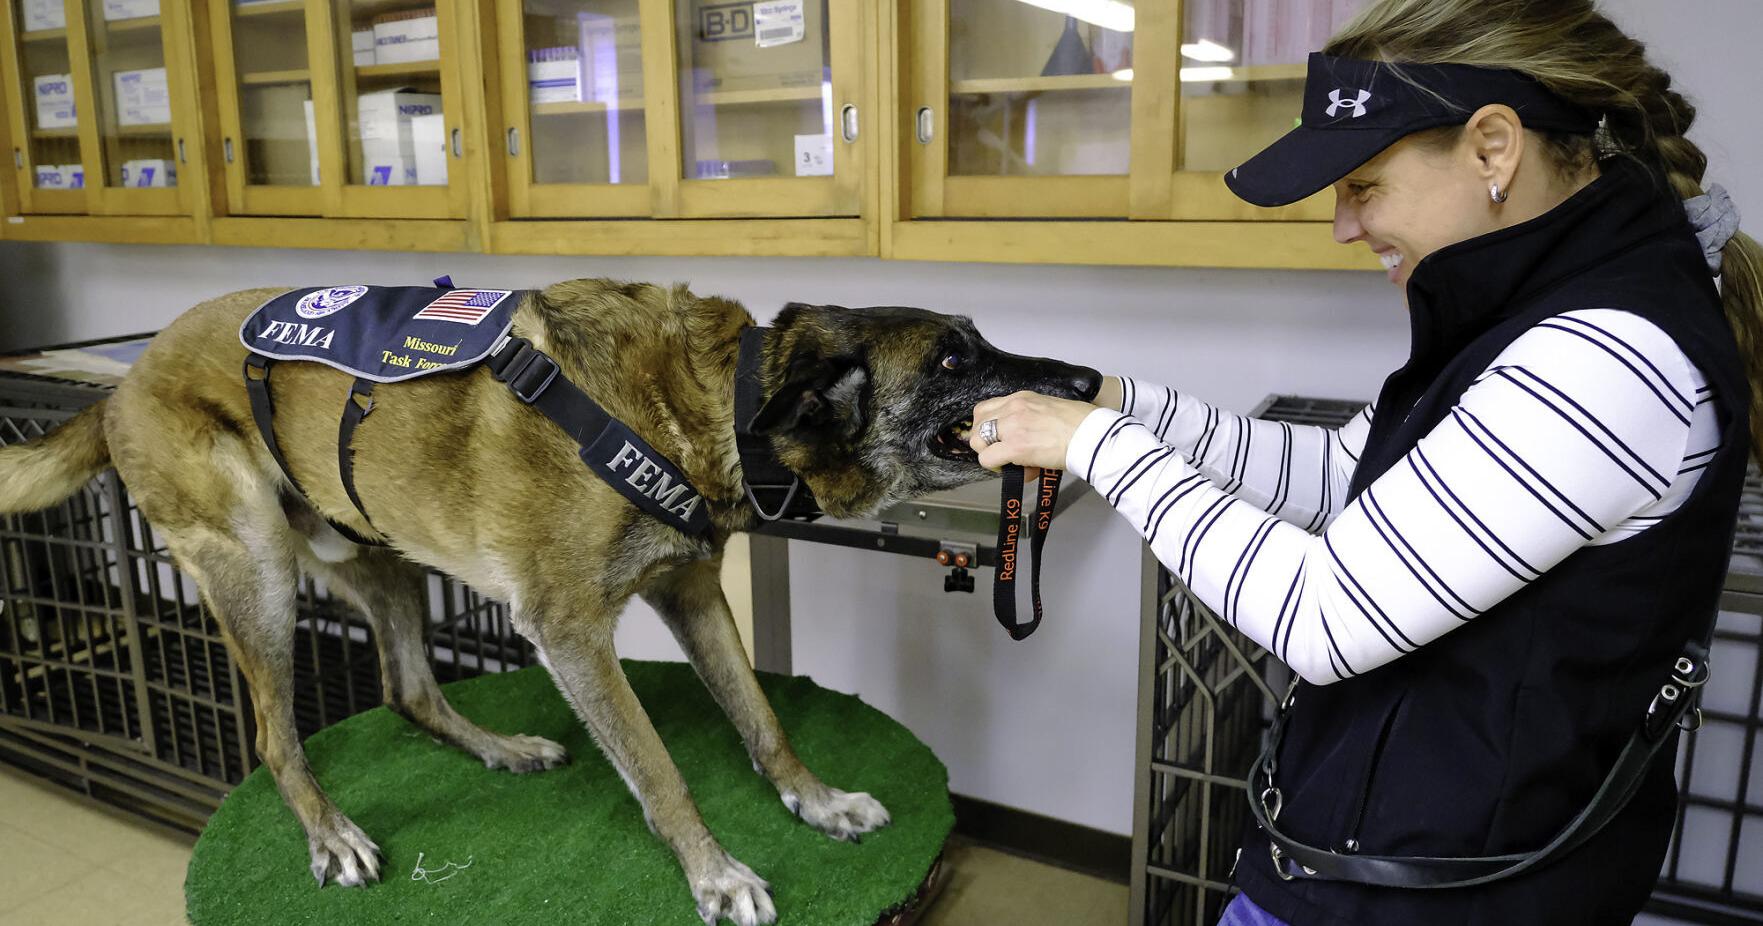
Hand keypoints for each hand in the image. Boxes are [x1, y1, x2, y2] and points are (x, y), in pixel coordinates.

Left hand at [968, 390, 1099, 471]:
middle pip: (977, 423)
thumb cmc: (1082, 425)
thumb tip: (1022, 443)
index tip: (997, 438)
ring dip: (989, 453)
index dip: (988, 426)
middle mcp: (1013, 408)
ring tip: (1007, 461)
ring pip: (978, 440)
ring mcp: (1012, 426)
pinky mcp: (1016, 447)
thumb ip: (1030, 421)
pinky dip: (996, 466)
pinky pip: (988, 459)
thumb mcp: (1050, 410)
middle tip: (1000, 452)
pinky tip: (1013, 468)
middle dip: (985, 441)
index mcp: (1022, 398)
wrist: (1093, 436)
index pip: (987, 408)